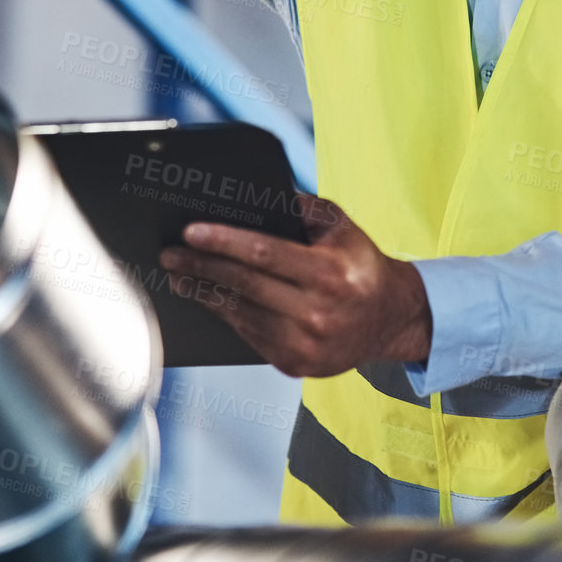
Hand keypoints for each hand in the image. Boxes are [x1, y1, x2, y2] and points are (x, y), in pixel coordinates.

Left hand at [158, 194, 432, 377]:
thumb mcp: (341, 227)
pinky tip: (209, 297)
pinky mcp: (295, 365)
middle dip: (202, 267)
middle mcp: (319, 313)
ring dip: (205, 293)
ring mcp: (306, 345)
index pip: (265, 254)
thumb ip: (302, 208)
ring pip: (241, 314)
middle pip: (245, 286)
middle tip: (171, 254)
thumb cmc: (360, 264)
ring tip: (180, 275)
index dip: (224, 242)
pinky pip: (249, 335)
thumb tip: (250, 197)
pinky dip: (225, 315)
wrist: (391, 320)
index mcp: (331, 274)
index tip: (191, 232)